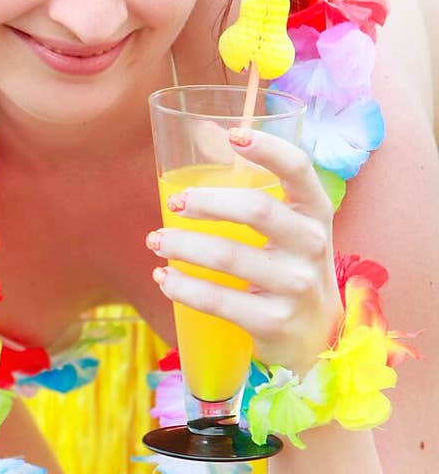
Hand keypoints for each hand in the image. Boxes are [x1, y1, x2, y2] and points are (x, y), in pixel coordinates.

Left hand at [148, 129, 344, 377]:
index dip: (268, 148)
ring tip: (156, 241)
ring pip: (228, 256)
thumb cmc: (291, 270)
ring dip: (182, 245)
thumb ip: (254, 188)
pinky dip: (183, 287)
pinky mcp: (274, 322)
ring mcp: (296, 286)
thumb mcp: (288, 230)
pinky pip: (218, 300)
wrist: (317, 341)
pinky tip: (164, 278)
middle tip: (174, 203)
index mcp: (315, 213)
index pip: (299, 169)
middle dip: (206, 202)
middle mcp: (312, 245)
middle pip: (256, 210)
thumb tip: (202, 132)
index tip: (232, 135)